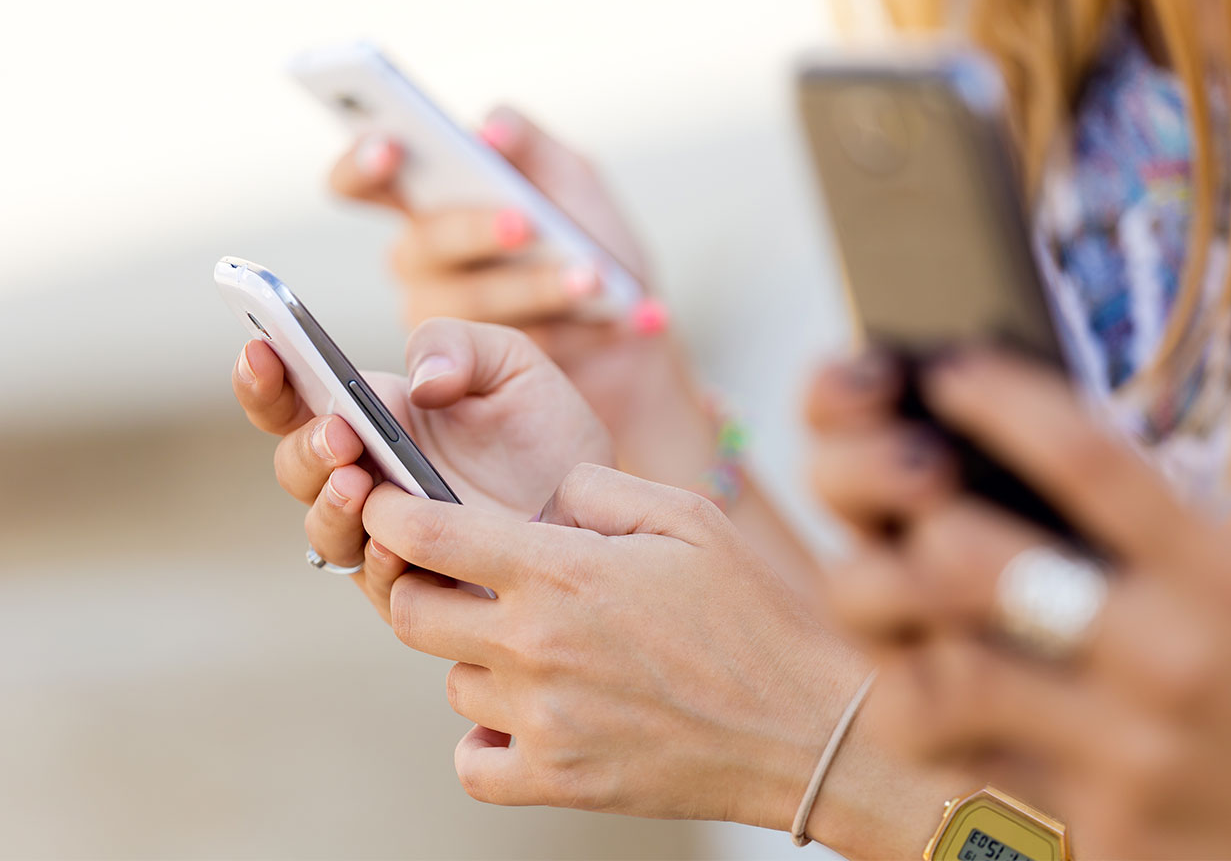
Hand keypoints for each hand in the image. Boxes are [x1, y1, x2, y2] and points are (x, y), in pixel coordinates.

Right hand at [231, 317, 611, 618]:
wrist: (602, 501)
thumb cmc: (545, 425)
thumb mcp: (509, 362)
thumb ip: (456, 346)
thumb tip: (419, 382)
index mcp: (371, 415)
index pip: (293, 399)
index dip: (264, 379)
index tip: (260, 352)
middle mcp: (365, 476)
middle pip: (297, 468)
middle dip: (307, 449)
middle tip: (340, 432)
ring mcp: (387, 534)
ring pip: (325, 531)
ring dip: (332, 507)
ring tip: (361, 481)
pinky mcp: (421, 585)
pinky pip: (379, 583)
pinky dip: (379, 560)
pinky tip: (395, 542)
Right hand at [329, 105, 673, 437]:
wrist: (632, 326)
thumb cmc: (591, 241)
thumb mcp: (571, 179)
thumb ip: (532, 145)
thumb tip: (490, 130)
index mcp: (427, 204)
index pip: (361, 182)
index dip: (361, 164)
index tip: (391, 149)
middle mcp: (422, 264)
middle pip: (424, 244)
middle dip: (477, 230)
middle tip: (524, 224)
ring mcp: (441, 326)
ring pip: (471, 305)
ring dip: (539, 287)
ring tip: (596, 278)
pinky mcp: (482, 376)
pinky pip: (522, 348)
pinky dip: (584, 328)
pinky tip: (632, 316)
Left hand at [358, 463, 868, 825]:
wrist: (805, 729)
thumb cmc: (754, 616)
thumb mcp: (689, 518)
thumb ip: (601, 488)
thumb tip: (545, 494)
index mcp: (562, 571)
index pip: (426, 536)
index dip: (390, 513)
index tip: (388, 508)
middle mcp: (535, 645)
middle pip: (410, 613)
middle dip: (418, 585)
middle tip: (460, 580)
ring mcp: (541, 719)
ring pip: (452, 681)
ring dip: (475, 658)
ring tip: (536, 648)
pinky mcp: (557, 780)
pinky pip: (472, 760)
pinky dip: (484, 737)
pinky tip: (525, 714)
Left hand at [829, 348, 1230, 858]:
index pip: (1087, 461)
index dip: (1002, 399)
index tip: (948, 371)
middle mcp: (1172, 663)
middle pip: (975, 562)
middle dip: (912, 515)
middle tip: (900, 492)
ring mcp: (1129, 756)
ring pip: (947, 675)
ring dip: (895, 621)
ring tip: (881, 583)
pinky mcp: (1098, 832)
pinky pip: (969, 766)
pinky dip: (929, 713)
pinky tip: (913, 672)